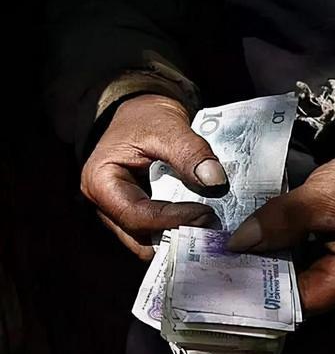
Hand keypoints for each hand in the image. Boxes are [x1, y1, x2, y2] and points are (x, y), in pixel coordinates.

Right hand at [81, 94, 227, 259]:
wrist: (141, 112)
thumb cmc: (145, 117)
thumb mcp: (168, 126)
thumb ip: (190, 152)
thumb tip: (214, 181)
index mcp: (101, 182)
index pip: (136, 215)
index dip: (172, 219)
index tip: (206, 213)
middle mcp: (106, 205)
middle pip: (140, 239)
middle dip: (176, 236)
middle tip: (212, 226)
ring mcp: (121, 213)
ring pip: (150, 241)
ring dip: (180, 236)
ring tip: (210, 226)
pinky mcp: (140, 215)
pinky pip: (159, 232)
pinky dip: (180, 230)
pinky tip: (204, 223)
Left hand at [227, 140, 334, 313]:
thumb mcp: (326, 194)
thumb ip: (282, 219)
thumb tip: (238, 243)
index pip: (295, 300)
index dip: (257, 290)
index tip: (222, 275)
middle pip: (293, 293)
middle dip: (256, 278)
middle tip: (215, 264)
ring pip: (294, 278)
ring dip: (265, 264)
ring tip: (226, 253)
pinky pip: (300, 263)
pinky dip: (278, 252)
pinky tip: (253, 240)